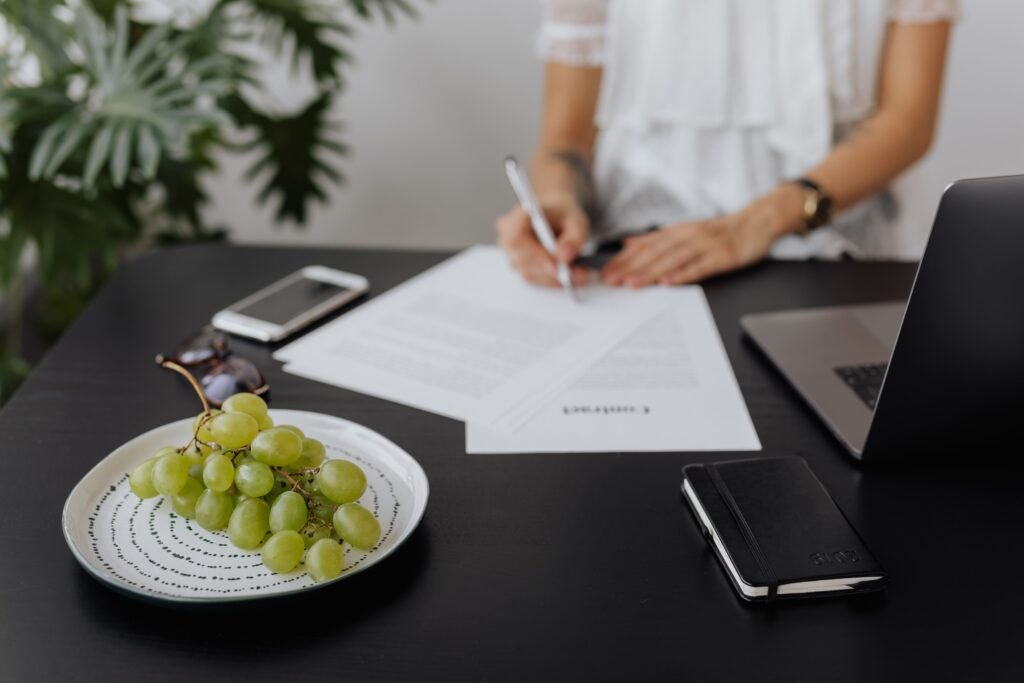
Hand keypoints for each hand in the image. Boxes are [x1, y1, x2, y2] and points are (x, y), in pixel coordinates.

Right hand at [496, 193, 591, 287]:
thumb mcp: (575, 219)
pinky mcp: (519, 267)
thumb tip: (565, 257)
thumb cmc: (561, 213)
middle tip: (581, 273)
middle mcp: (508, 237)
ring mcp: (511, 254)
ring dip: (556, 279)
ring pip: (530, 274)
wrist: (555, 215)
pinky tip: (571, 275)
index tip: (557, 267)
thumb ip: (573, 238)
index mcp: (517, 217)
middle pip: (524, 262)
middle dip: (553, 272)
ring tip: (582, 275)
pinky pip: (535, 279)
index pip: (517, 240)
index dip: (535, 256)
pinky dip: (554, 280)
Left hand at [601, 187, 802, 286]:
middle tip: (610, 279)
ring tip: (631, 283)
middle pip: (654, 253)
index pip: (645, 246)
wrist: (757, 222)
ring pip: (673, 259)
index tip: (606, 270)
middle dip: (630, 267)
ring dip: (650, 272)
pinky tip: (668, 282)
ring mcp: (706, 245)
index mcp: (677, 231)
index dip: (624, 259)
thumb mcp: (685, 231)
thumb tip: (628, 243)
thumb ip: (657, 238)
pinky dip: (683, 274)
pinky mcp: (722, 256)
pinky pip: (700, 266)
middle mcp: (688, 236)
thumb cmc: (719, 231)